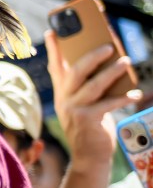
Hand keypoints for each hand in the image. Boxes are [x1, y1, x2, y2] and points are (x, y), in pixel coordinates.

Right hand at [46, 32, 142, 171]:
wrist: (88, 155)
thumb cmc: (91, 125)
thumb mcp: (84, 103)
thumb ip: (90, 85)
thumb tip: (109, 63)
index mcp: (62, 92)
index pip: (55, 67)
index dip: (53, 49)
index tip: (52, 31)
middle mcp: (64, 98)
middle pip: (74, 72)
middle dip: (91, 56)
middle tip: (109, 46)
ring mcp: (73, 109)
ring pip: (92, 85)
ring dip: (111, 72)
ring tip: (126, 61)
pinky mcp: (87, 120)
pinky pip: (107, 104)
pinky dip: (123, 98)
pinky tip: (136, 93)